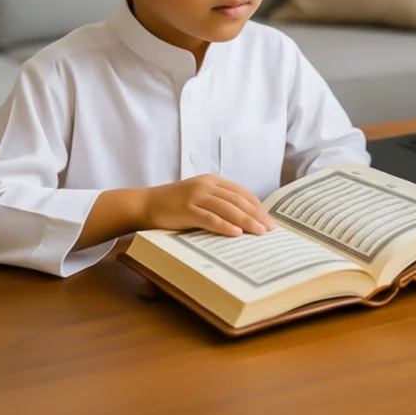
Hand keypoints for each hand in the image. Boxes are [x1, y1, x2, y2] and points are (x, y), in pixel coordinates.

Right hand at [143, 175, 276, 236]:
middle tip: (270, 229)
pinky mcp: (186, 209)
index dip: (258, 206)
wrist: (146, 204)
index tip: (269, 220)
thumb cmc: (174, 204)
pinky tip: (236, 234)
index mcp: (213, 181)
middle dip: (257, 215)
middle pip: (238, 201)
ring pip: (228, 209)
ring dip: (246, 221)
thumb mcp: (199, 197)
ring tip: (259, 233)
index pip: (242, 193)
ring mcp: (196, 196)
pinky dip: (225, 226)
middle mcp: (206, 185)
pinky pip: (210, 218)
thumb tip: (245, 219)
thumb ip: (218, 202)